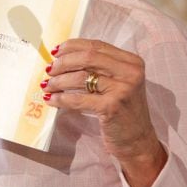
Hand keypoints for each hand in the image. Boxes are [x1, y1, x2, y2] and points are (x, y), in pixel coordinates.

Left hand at [42, 39, 166, 186]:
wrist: (138, 140)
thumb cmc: (122, 110)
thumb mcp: (117, 83)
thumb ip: (99, 68)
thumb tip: (62, 57)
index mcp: (131, 62)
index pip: (96, 46)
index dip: (72, 46)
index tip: (55, 52)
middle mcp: (130, 72)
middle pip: (87, 57)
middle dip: (63, 62)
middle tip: (49, 70)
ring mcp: (123, 89)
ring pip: (80, 77)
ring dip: (58, 81)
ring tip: (48, 86)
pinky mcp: (112, 107)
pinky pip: (78, 99)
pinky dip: (61, 99)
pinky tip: (51, 100)